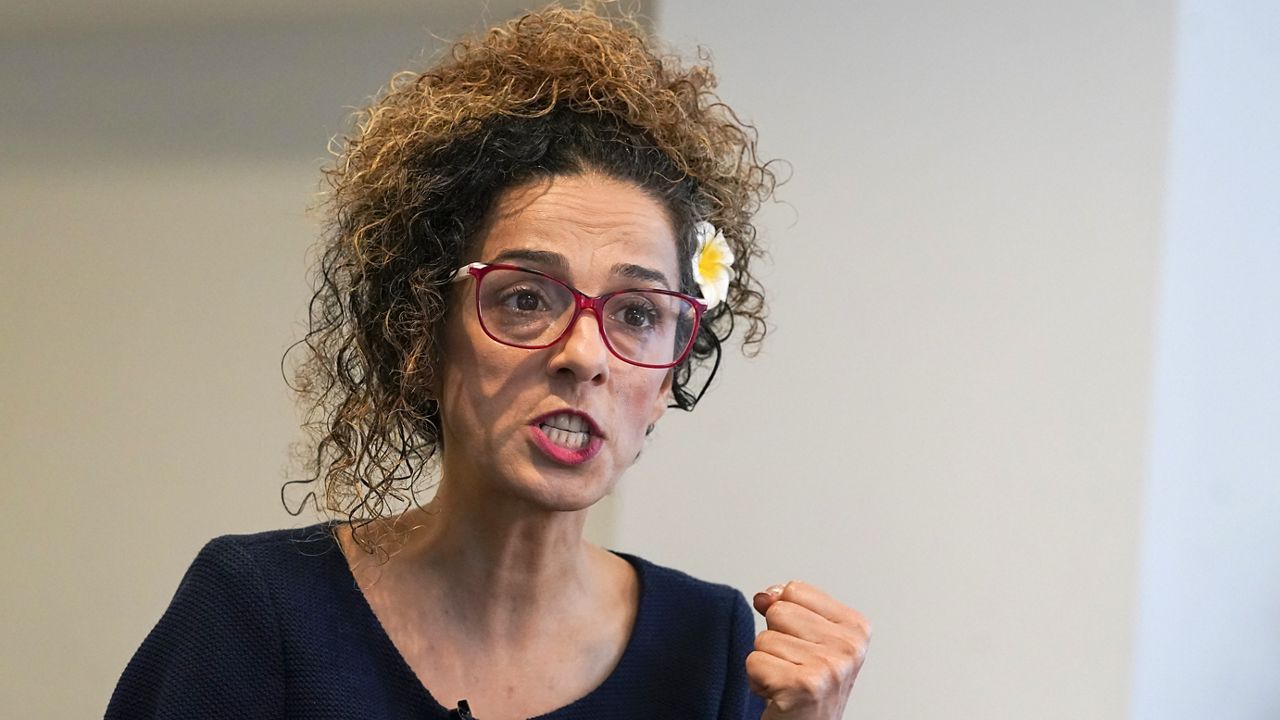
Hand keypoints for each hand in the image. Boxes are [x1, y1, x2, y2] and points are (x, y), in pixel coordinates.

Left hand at [747, 581, 869, 718]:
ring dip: (766, 663)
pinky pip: (754, 661)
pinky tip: (779, 694)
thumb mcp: (806, 640)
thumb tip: (764, 596)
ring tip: (787, 682)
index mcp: (856, 628)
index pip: (795, 590)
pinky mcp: (804, 685)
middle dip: (774, 640)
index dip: (786, 617)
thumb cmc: (807, 689)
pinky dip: (757, 681)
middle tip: (793, 667)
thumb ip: (786, 608)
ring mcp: (829, 666)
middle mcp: (849, 647)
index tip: (802, 646)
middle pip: (778, 611)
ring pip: (764, 638)